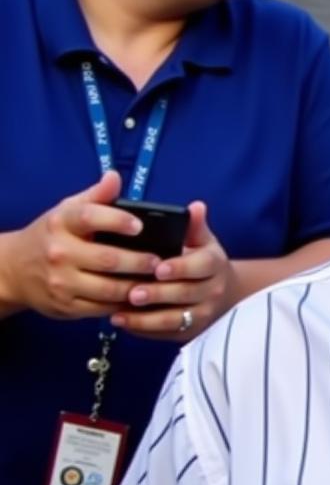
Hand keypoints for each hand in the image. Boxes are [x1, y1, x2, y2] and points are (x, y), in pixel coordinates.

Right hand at [0, 171, 158, 319]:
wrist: (14, 270)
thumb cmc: (52, 236)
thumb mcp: (67, 211)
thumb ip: (95, 196)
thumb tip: (115, 176)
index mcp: (61, 223)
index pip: (90, 217)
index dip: (117, 220)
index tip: (140, 225)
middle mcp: (60, 252)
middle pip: (108, 259)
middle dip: (139, 262)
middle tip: (161, 262)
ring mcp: (62, 282)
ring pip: (109, 288)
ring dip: (137, 287)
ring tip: (158, 282)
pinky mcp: (67, 306)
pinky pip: (103, 308)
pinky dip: (125, 304)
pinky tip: (141, 298)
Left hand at [111, 202, 239, 341]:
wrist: (221, 292)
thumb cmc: (201, 260)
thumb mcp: (201, 241)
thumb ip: (194, 226)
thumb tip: (196, 207)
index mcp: (215, 264)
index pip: (201, 266)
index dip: (180, 267)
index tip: (158, 268)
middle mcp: (213, 291)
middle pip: (186, 294)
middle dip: (157, 294)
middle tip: (130, 292)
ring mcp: (203, 314)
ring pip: (176, 319)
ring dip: (146, 318)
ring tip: (118, 312)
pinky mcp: (191, 331)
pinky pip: (167, 333)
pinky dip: (144, 329)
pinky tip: (122, 322)